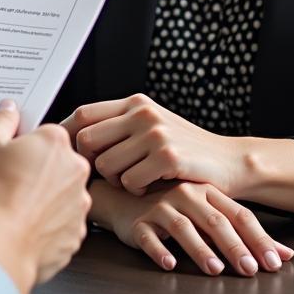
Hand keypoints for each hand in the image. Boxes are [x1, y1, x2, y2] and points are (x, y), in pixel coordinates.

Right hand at [0, 100, 91, 293]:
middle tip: (7, 183)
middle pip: (55, 163)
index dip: (22, 146)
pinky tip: (23, 227)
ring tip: (13, 209)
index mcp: (55, 142)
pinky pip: (60, 222)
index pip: (43, 134)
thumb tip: (9, 109)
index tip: (8, 157)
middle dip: (35, 170)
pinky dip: (45, 225)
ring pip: (59, 194)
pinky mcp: (76, 235)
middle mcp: (75, 170)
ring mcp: (79, 205)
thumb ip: (1, 121)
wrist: (0, 248)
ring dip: (42, 198)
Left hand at [63, 94, 244, 195]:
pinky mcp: (168, 156)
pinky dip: (134, 190)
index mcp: (134, 103)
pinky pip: (129, 180)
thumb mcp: (151, 126)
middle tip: (102, 174)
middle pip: (87, 139)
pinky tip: (147, 187)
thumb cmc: (185, 149)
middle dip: (88, 161)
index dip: (67, 135)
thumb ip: (120, 126)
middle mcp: (142, 113)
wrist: (230, 161)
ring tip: (132, 180)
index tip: (62, 152)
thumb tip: (74, 137)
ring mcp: (155, 133)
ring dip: (114, 180)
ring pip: (105, 164)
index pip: (83, 114)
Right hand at [91, 179, 293, 275]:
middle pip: (214, 220)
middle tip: (249, 269)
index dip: (258, 238)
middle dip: (234, 246)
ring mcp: (159, 206)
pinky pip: (148, 235)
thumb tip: (286, 255)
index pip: (238, 214)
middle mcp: (185, 195)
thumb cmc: (173, 206)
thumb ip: (245, 234)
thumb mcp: (210, 215)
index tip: (274, 263)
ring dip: (199, 248)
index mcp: (206, 192)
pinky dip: (159, 249)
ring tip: (214, 268)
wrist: (125, 196)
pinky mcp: (138, 221)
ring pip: (183, 227)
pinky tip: (169, 263)